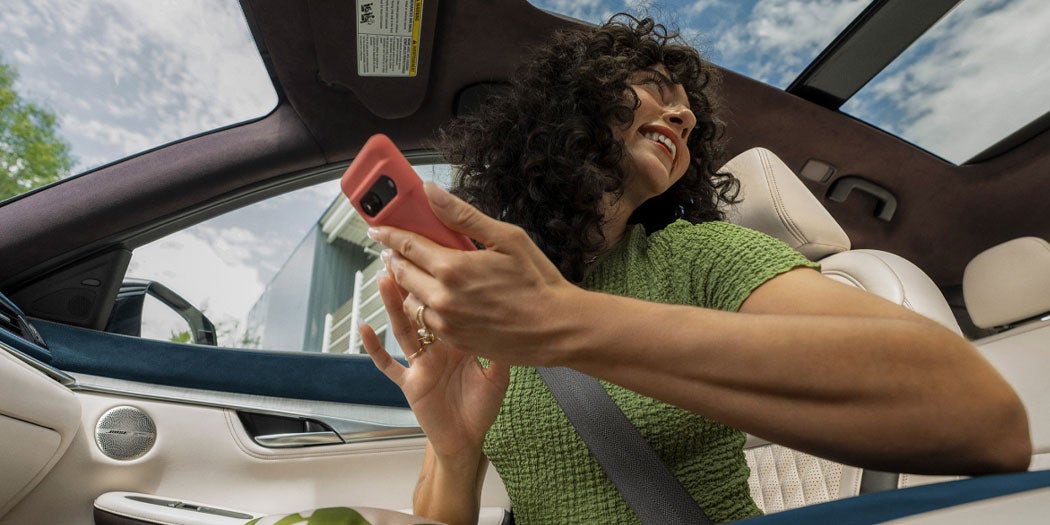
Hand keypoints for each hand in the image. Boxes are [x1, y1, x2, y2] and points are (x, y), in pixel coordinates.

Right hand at [360, 274, 508, 457]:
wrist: (468, 439)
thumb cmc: (481, 406)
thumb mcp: (499, 373)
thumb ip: (500, 348)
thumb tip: (513, 319)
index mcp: (458, 338)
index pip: (446, 303)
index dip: (439, 283)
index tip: (435, 256)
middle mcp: (436, 346)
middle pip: (420, 308)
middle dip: (410, 283)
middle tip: (401, 254)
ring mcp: (420, 362)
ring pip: (403, 328)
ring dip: (392, 305)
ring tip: (383, 278)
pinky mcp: (410, 381)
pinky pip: (388, 364)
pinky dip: (375, 348)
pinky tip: (364, 329)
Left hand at [368, 183, 587, 366]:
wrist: (556, 329)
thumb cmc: (538, 282)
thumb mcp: (507, 238)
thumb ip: (463, 216)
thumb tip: (431, 193)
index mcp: (452, 268)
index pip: (407, 245)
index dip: (388, 234)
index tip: (376, 228)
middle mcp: (442, 298)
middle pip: (402, 273)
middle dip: (394, 258)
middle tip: (392, 248)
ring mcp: (447, 323)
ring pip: (411, 300)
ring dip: (407, 285)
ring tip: (414, 273)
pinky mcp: (455, 340)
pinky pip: (427, 321)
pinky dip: (425, 306)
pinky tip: (436, 297)